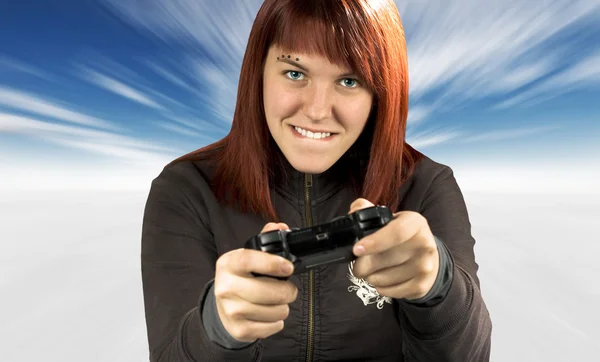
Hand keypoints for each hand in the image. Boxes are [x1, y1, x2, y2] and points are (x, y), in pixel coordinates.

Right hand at [213, 222, 297, 342]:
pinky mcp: (239, 329)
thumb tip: (282, 227)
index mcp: (229, 263)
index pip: (249, 260)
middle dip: (287, 291)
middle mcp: (226, 286)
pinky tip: (270, 315)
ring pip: (274, 311)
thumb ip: (266, 239)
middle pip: (267, 291)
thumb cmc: (241, 278)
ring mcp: (231, 310)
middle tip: (289, 289)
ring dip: (283, 307)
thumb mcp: (247, 256)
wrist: (222, 308)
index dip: (272, 263)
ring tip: (277, 302)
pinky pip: (271, 327)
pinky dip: (277, 322)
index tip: (289, 267)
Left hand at [349, 198, 438, 300]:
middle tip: (357, 265)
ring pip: (383, 278)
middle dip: (362, 265)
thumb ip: (368, 210)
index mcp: (415, 223)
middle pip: (384, 259)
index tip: (356, 250)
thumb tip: (355, 210)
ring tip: (371, 271)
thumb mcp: (391, 218)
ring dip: (370, 277)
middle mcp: (424, 244)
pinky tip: (382, 280)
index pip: (396, 233)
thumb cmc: (403, 236)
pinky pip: (390, 291)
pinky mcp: (422, 285)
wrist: (430, 257)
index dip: (374, 242)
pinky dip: (381, 288)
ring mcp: (425, 266)